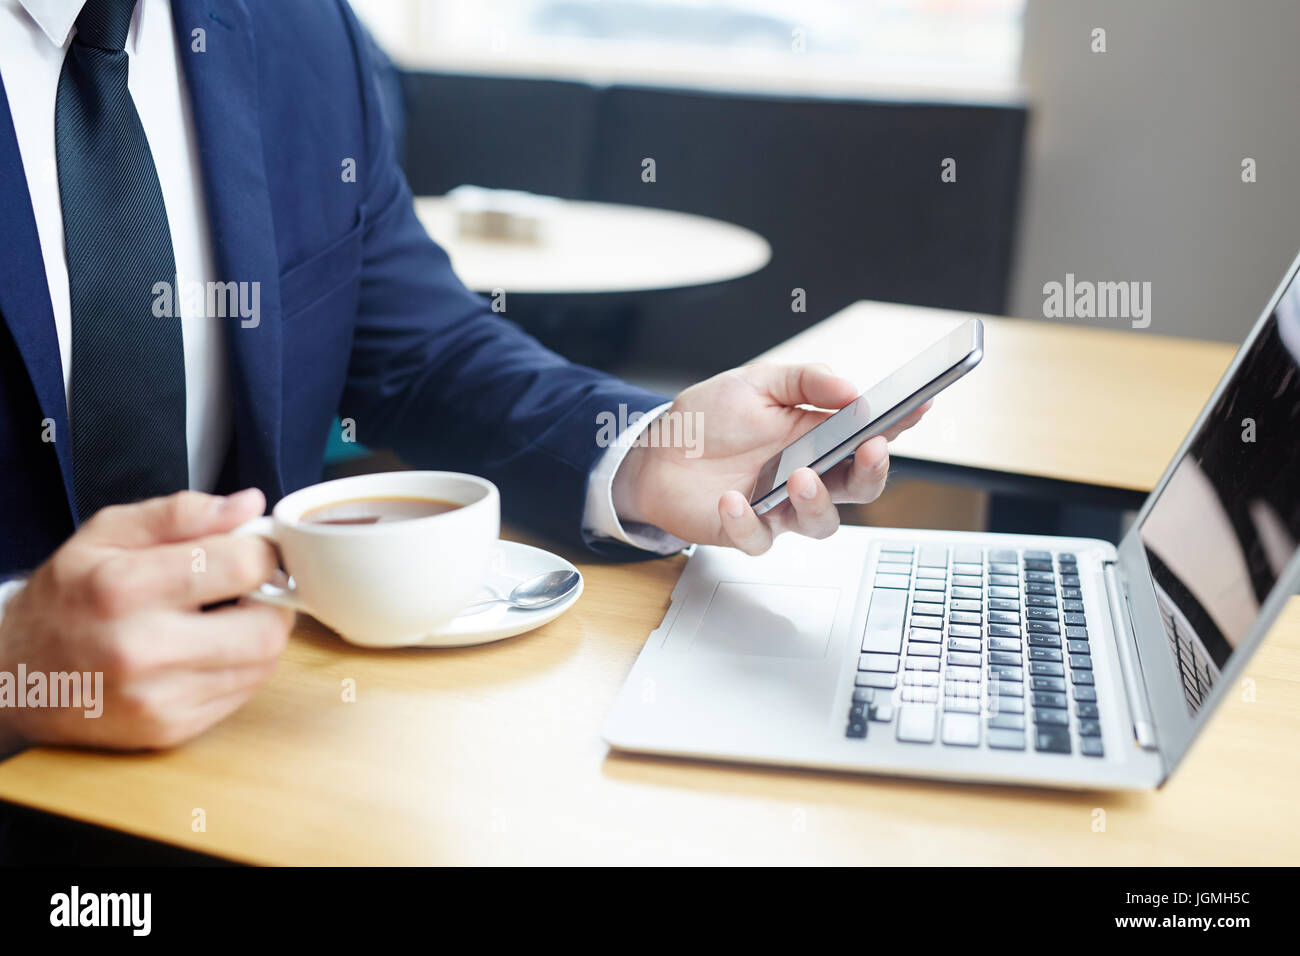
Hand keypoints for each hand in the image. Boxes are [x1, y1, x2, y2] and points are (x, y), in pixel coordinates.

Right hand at [0, 489, 293, 751]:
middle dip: (271, 600)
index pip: (242, 566)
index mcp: (124, 588)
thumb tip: (249, 506)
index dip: (262, 552)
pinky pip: (241, 694)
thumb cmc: (67, 595)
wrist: (15, 674)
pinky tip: (208, 650)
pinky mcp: (169, 730)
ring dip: (259, 634)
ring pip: (262, 665)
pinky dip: (239, 667)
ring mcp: (156, 699)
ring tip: (226, 616)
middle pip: (266, 628)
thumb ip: (181, 513)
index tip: (254, 549)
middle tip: (251, 588)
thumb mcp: (107, 533)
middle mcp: (140, 649)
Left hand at [613, 363, 929, 554]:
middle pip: (860, 487)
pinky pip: (759, 538)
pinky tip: (733, 499)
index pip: (869, 435)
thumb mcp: (758, 383)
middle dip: (873, 472)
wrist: (656, 448)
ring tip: (800, 477)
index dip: (899, 424)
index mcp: (818, 438)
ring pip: (821, 523)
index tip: (918, 406)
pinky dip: (747, 522)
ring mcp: (779, 507)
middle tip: (870, 450)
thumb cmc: (711, 418)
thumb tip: (850, 389)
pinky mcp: (746, 531)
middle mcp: (808, 476)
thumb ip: (805, 381)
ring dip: (817, 502)